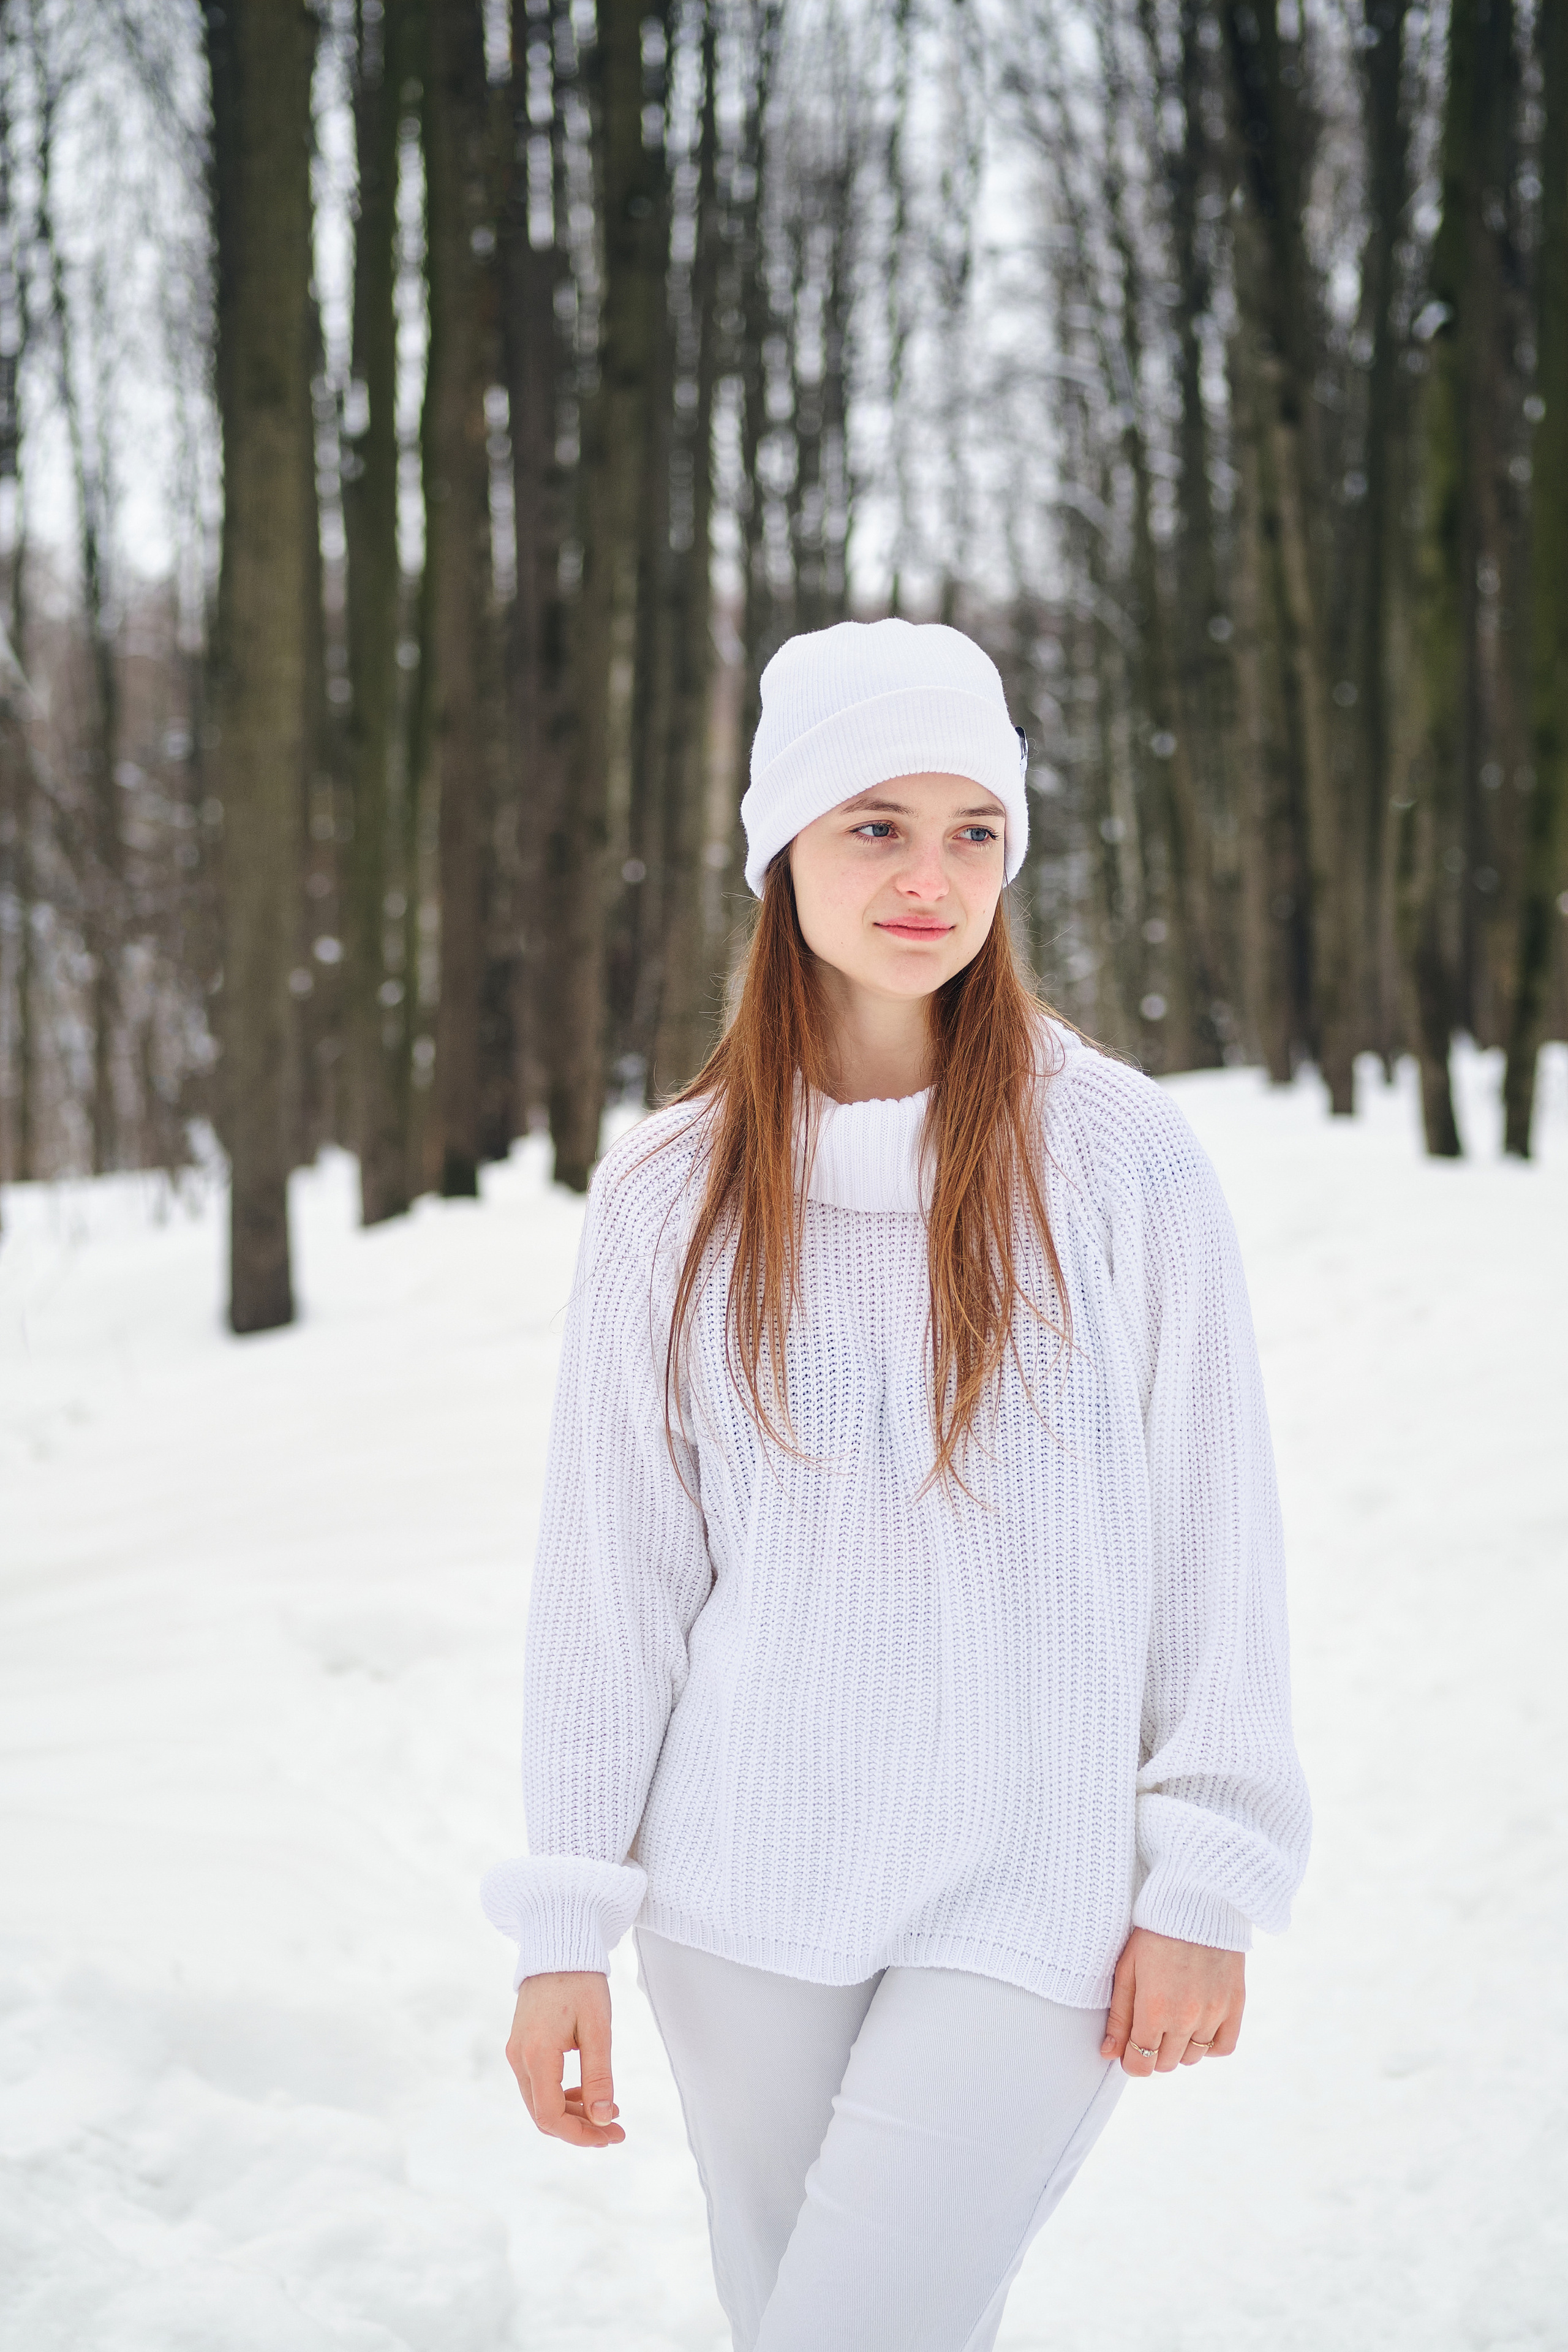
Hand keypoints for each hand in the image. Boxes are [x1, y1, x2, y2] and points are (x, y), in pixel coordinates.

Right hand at [506, 1970, 623, 2145]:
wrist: (558, 1946)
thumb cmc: (581, 1982)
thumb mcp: (597, 2029)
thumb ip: (598, 2076)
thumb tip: (602, 2119)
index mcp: (537, 2055)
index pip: (550, 2116)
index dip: (580, 2135)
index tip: (611, 2136)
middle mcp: (519, 2058)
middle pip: (543, 2114)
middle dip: (580, 2128)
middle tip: (616, 2130)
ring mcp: (517, 2052)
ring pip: (540, 2102)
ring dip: (572, 2114)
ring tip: (607, 2111)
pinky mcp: (521, 2045)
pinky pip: (538, 2084)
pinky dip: (562, 2096)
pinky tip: (587, 2092)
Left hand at [1101, 1927, 1244, 2076]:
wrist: (1197, 1903)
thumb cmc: (1154, 1933)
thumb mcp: (1127, 1969)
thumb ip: (1119, 2015)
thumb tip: (1109, 2053)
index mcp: (1154, 2008)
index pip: (1140, 2063)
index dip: (1131, 2062)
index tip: (1129, 2050)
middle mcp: (1186, 2017)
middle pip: (1166, 2063)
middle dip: (1152, 2053)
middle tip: (1148, 2029)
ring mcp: (1214, 2013)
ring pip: (1193, 2058)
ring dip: (1179, 2049)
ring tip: (1172, 2021)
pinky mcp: (1235, 2005)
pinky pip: (1223, 2047)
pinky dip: (1208, 2045)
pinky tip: (1197, 2027)